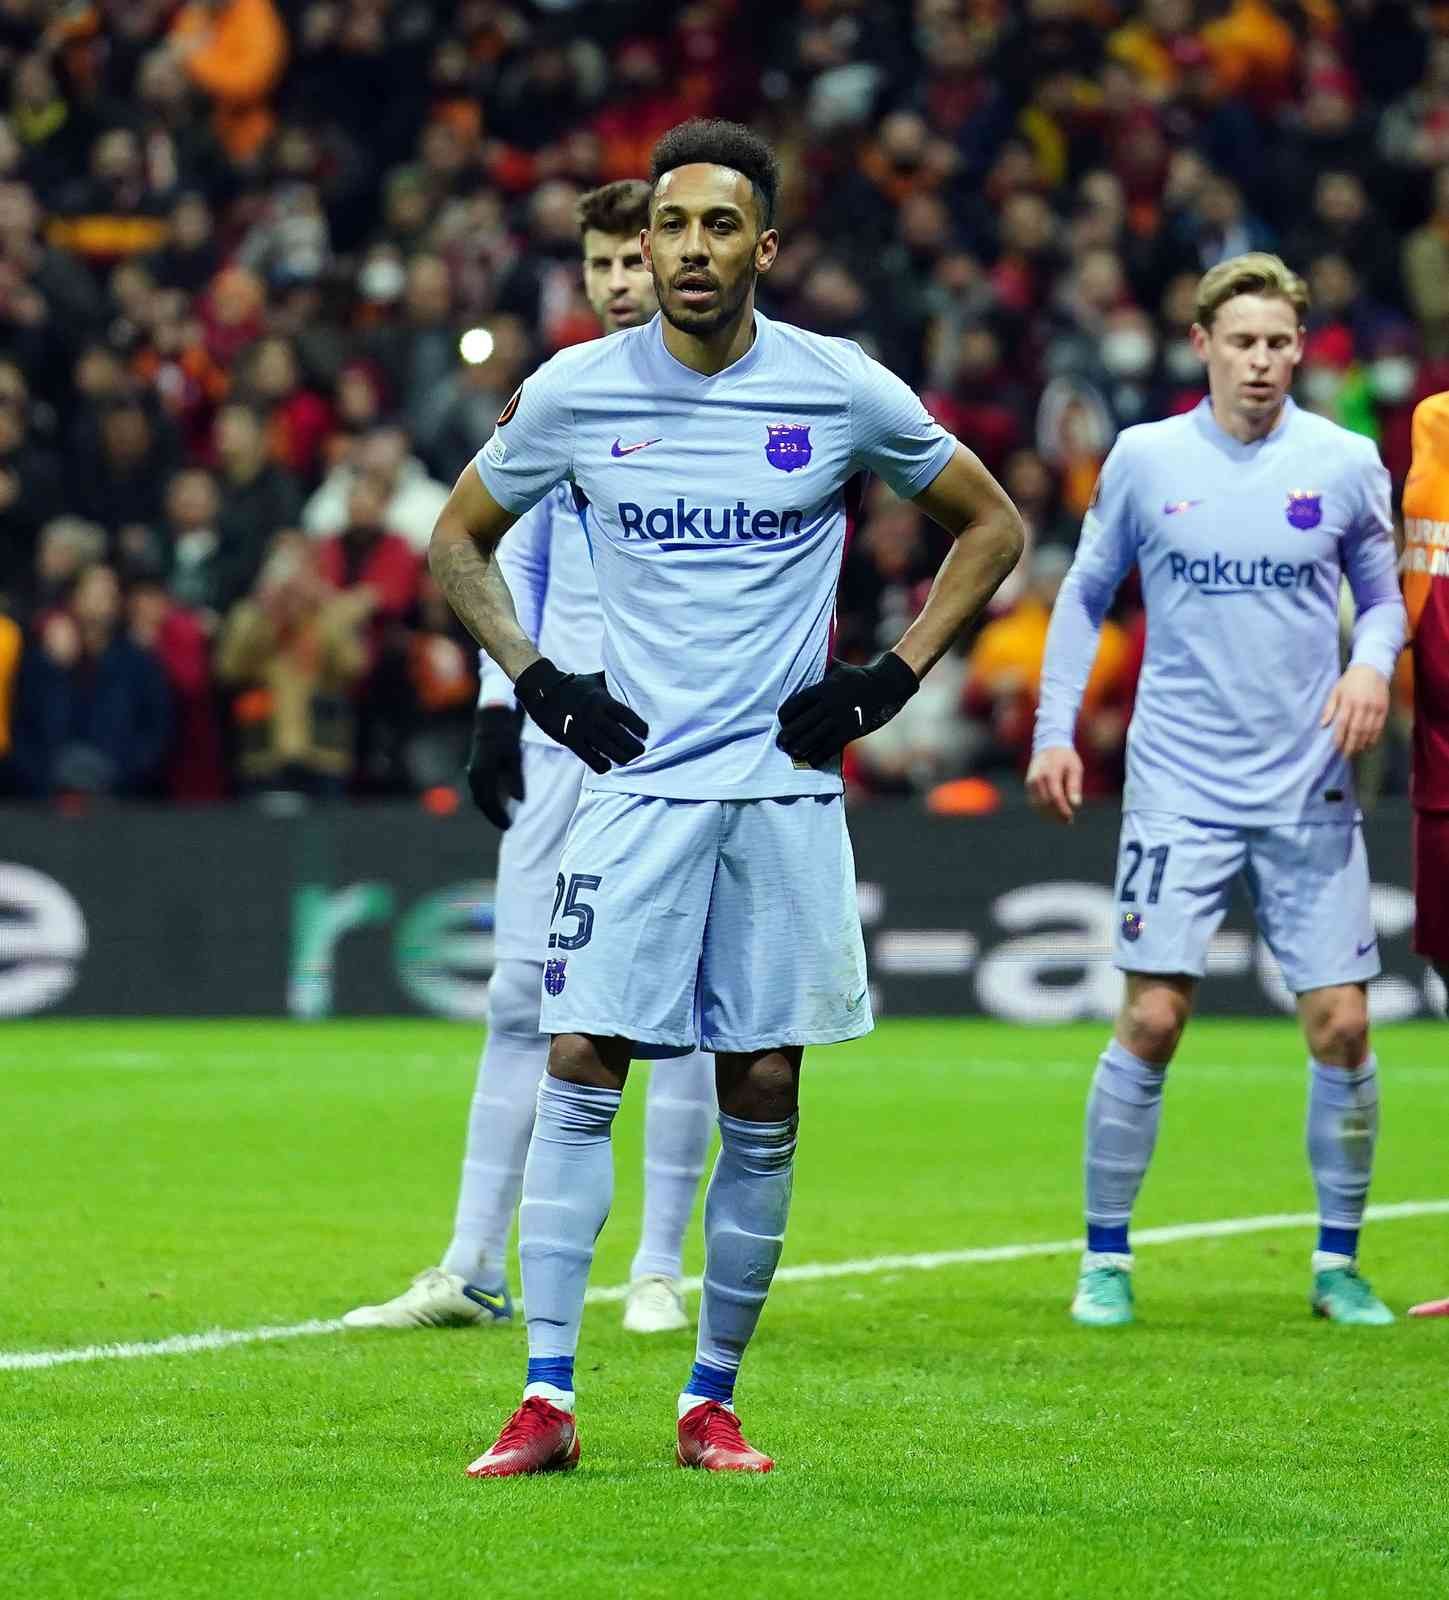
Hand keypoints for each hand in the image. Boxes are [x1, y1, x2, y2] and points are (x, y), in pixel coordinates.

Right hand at [466, 704, 523, 828]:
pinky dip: (486, 798)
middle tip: (506, 825)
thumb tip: (520, 800)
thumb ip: (516, 779)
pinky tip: (496, 802)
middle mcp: (474, 775)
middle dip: (493, 815)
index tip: (508, 825)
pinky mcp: (474, 768)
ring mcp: (472, 771)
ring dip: (489, 807)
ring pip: (478, 796)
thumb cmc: (505, 737)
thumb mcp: (514, 757)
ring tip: (502, 817)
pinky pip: (478, 789)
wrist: (491, 721)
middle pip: (481, 802)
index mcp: (483, 774)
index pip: (489, 801)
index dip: (498, 816)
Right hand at [514, 659, 646, 773]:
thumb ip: (612, 682)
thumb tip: (632, 674)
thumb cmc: (574, 686)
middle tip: (640, 751)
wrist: (543, 691)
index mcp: (601, 699)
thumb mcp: (594, 680)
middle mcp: (593, 714)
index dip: (639, 727)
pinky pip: (590, 758)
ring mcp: (582, 728)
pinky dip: (601, 765)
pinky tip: (606, 765)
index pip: (627, 715)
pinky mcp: (570, 740)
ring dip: (621, 758)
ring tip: (627, 760)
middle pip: (620, 736)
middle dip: (634, 747)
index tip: (645, 733)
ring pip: (607, 750)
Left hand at [776, 652, 918, 766]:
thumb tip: (806, 656)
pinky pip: (830, 747)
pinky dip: (818, 755)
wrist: (887, 686)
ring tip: (792, 751)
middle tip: (780, 743)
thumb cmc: (859, 676)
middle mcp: (829, 704)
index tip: (783, 721)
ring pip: (813, 738)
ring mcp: (840, 719)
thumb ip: (821, 669)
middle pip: (800, 724)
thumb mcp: (838, 668)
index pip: (795, 704)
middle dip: (787, 736)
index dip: (785, 716)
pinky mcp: (851, 731)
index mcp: (823, 688)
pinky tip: (811, 760)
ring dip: (799, 748)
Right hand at [1026, 745, 1083, 822]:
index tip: (1070, 817)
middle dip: (1056, 814)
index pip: (1056, 796)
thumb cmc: (1065, 758)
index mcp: (1051, 773)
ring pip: (1037, 805)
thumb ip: (1074, 786)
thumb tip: (1076, 805)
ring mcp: (1030, 782)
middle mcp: (1037, 778)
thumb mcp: (1075, 768)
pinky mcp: (1028, 785)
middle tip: (1068, 821)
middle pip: (1045, 803)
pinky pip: (1033, 802)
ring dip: (1049, 814)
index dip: (1062, 809)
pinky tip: (1052, 812)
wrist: (1048, 746)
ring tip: (1062, 818)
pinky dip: (1042, 810)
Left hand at [1321, 663, 1389, 756]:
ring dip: (1362, 743)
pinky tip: (1369, 743)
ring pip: (1369, 730)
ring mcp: (1375, 707)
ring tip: (1356, 751)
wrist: (1372, 668)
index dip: (1339, 737)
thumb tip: (1322, 725)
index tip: (1336, 747)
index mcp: (1348, 701)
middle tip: (1346, 755)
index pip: (1342, 723)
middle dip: (1351, 744)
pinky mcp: (1384, 708)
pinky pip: (1380, 726)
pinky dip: (1374, 737)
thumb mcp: (1336, 691)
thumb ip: (1329, 708)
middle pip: (1356, 730)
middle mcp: (1362, 705)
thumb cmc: (1350, 681)